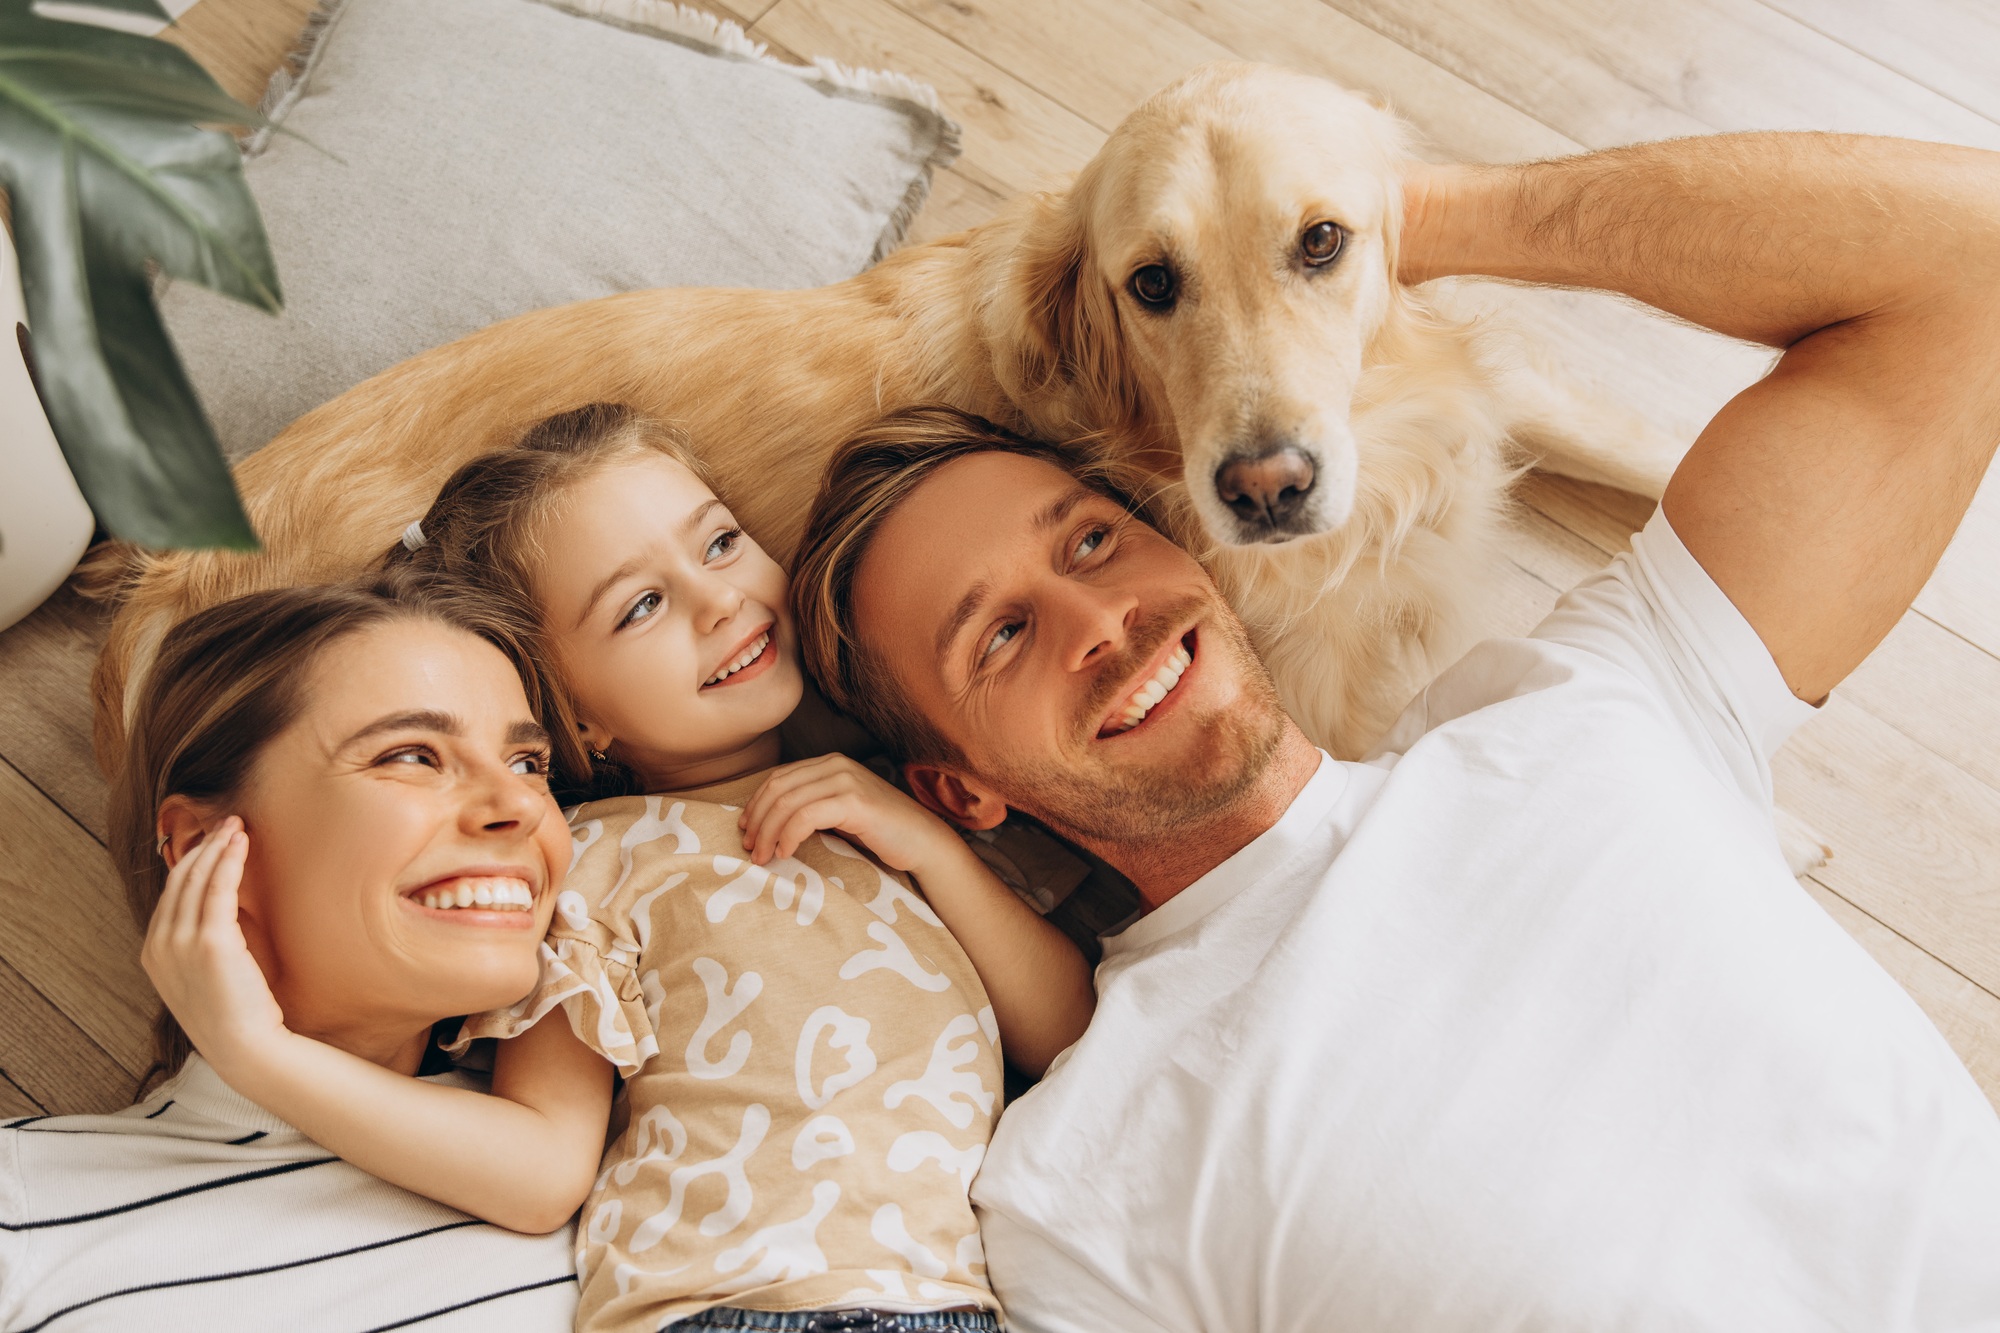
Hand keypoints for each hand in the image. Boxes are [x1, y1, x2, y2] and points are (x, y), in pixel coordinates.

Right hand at [141, 817, 290, 1067]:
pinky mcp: (209, 941)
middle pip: (178, 881)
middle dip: (202, 847)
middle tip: (227, 823)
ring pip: (196, 879)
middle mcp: (159, 945)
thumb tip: (220, 908)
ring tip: (237, 826)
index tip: (212, 842)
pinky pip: (218, 889)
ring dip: (217, 847)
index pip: (169, 895)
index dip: (190, 863)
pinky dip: (228, 860)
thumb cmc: (235, 1012)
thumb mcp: (204, 974)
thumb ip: (200, 943)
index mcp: (153, 953)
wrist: (244, 1046)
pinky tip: (241, 843)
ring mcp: (179, 943)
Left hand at [739, 755, 957, 872]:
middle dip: (757, 820)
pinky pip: (806, 816)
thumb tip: (769, 823)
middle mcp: (835, 764)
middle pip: (778, 788)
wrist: (923, 842)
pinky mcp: (854, 801)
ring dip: (768, 832)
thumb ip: (811, 807)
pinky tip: (786, 853)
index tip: (746, 831)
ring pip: (787, 802)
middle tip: (750, 848)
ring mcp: (845, 780)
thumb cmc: (880, 832)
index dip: (756, 804)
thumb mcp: (839, 813)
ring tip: (763, 857)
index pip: (778, 778)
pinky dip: (789, 836)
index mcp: (829, 763)